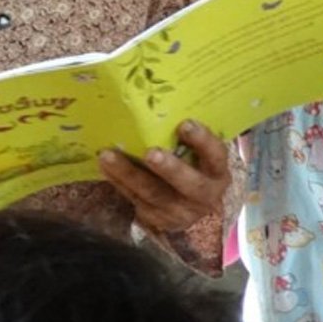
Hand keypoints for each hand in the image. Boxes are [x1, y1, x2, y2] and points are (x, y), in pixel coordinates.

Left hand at [99, 119, 229, 233]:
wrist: (192, 211)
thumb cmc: (194, 170)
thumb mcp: (201, 159)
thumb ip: (189, 141)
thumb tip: (159, 104)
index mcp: (217, 173)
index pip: (216, 156)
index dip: (202, 141)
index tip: (184, 124)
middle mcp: (203, 195)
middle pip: (189, 183)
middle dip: (170, 168)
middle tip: (150, 153)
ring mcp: (179, 210)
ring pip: (153, 192)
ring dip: (129, 173)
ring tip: (109, 156)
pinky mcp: (156, 217)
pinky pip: (134, 198)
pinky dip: (118, 181)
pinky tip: (105, 166)